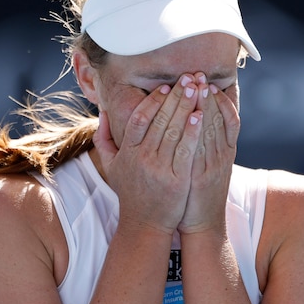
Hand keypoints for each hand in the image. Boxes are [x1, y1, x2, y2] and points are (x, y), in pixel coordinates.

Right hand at [93, 76, 203, 234]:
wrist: (145, 225)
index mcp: (128, 152)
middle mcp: (142, 159)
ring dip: (187, 107)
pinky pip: (186, 151)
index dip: (153, 100)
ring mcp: (159, 170)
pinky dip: (193, 131)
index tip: (165, 87)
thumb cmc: (131, 193)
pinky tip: (201, 115)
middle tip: (188, 78)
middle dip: (176, 96)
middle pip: (159, 120)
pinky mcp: (177, 181)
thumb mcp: (111, 166)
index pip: (139, 118)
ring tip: (198, 89)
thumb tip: (102, 112)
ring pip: (174, 131)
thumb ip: (104, 138)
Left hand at [178, 73, 239, 234]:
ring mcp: (213, 166)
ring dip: (206, 106)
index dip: (218, 98)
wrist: (202, 226)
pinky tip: (197, 115)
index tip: (207, 81)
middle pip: (218, 119)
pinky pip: (203, 148)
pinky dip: (202, 130)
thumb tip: (196, 125)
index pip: (225, 119)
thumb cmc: (198, 196)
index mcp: (224, 153)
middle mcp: (222, 156)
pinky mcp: (203, 177)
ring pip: (213, 130)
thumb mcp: (205, 169)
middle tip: (199, 74)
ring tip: (198, 86)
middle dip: (208, 95)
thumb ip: (202, 147)